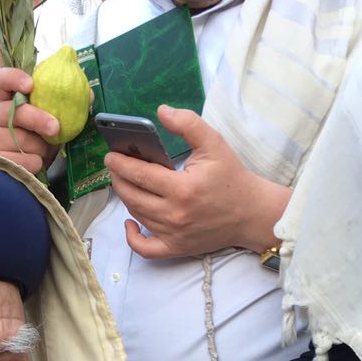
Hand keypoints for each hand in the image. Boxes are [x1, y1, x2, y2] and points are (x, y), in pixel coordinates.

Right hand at [0, 67, 60, 174]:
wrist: (26, 163)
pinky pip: (21, 162)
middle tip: (55, 127)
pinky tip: (35, 161)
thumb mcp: (50, 115)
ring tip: (42, 148)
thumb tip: (88, 95)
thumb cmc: (38, 134)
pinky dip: (35, 163)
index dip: (14, 79)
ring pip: (21, 141)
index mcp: (5, 96)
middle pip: (12, 112)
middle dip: (36, 119)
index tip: (30, 85)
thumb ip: (67, 103)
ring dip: (40, 147)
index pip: (1, 78)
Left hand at [105, 104, 290, 260]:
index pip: (140, 174)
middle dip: (118, 180)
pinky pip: (145, 249)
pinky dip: (132, 238)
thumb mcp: (214, 143)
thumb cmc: (231, 177)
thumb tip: (160, 111)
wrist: (251, 213)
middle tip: (114, 167)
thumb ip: (188, 123)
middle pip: (132, 196)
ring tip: (123, 182)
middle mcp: (174, 214)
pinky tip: (129, 223)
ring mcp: (174, 235)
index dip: (120, 164)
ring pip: (138, 215)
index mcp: (182, 188)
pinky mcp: (177, 248)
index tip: (110, 156)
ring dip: (126, 198)